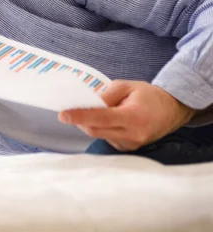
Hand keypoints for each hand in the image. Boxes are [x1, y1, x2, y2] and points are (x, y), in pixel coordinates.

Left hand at [58, 80, 195, 151]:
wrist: (172, 110)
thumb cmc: (149, 96)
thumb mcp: (127, 86)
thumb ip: (106, 94)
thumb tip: (86, 103)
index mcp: (133, 117)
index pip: (100, 118)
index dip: (79, 117)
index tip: (63, 115)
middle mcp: (132, 134)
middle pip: (95, 130)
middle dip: (79, 121)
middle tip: (70, 111)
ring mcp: (131, 144)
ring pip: (99, 135)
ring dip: (90, 124)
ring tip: (95, 112)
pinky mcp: (128, 148)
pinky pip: (106, 139)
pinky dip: (100, 129)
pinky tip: (107, 121)